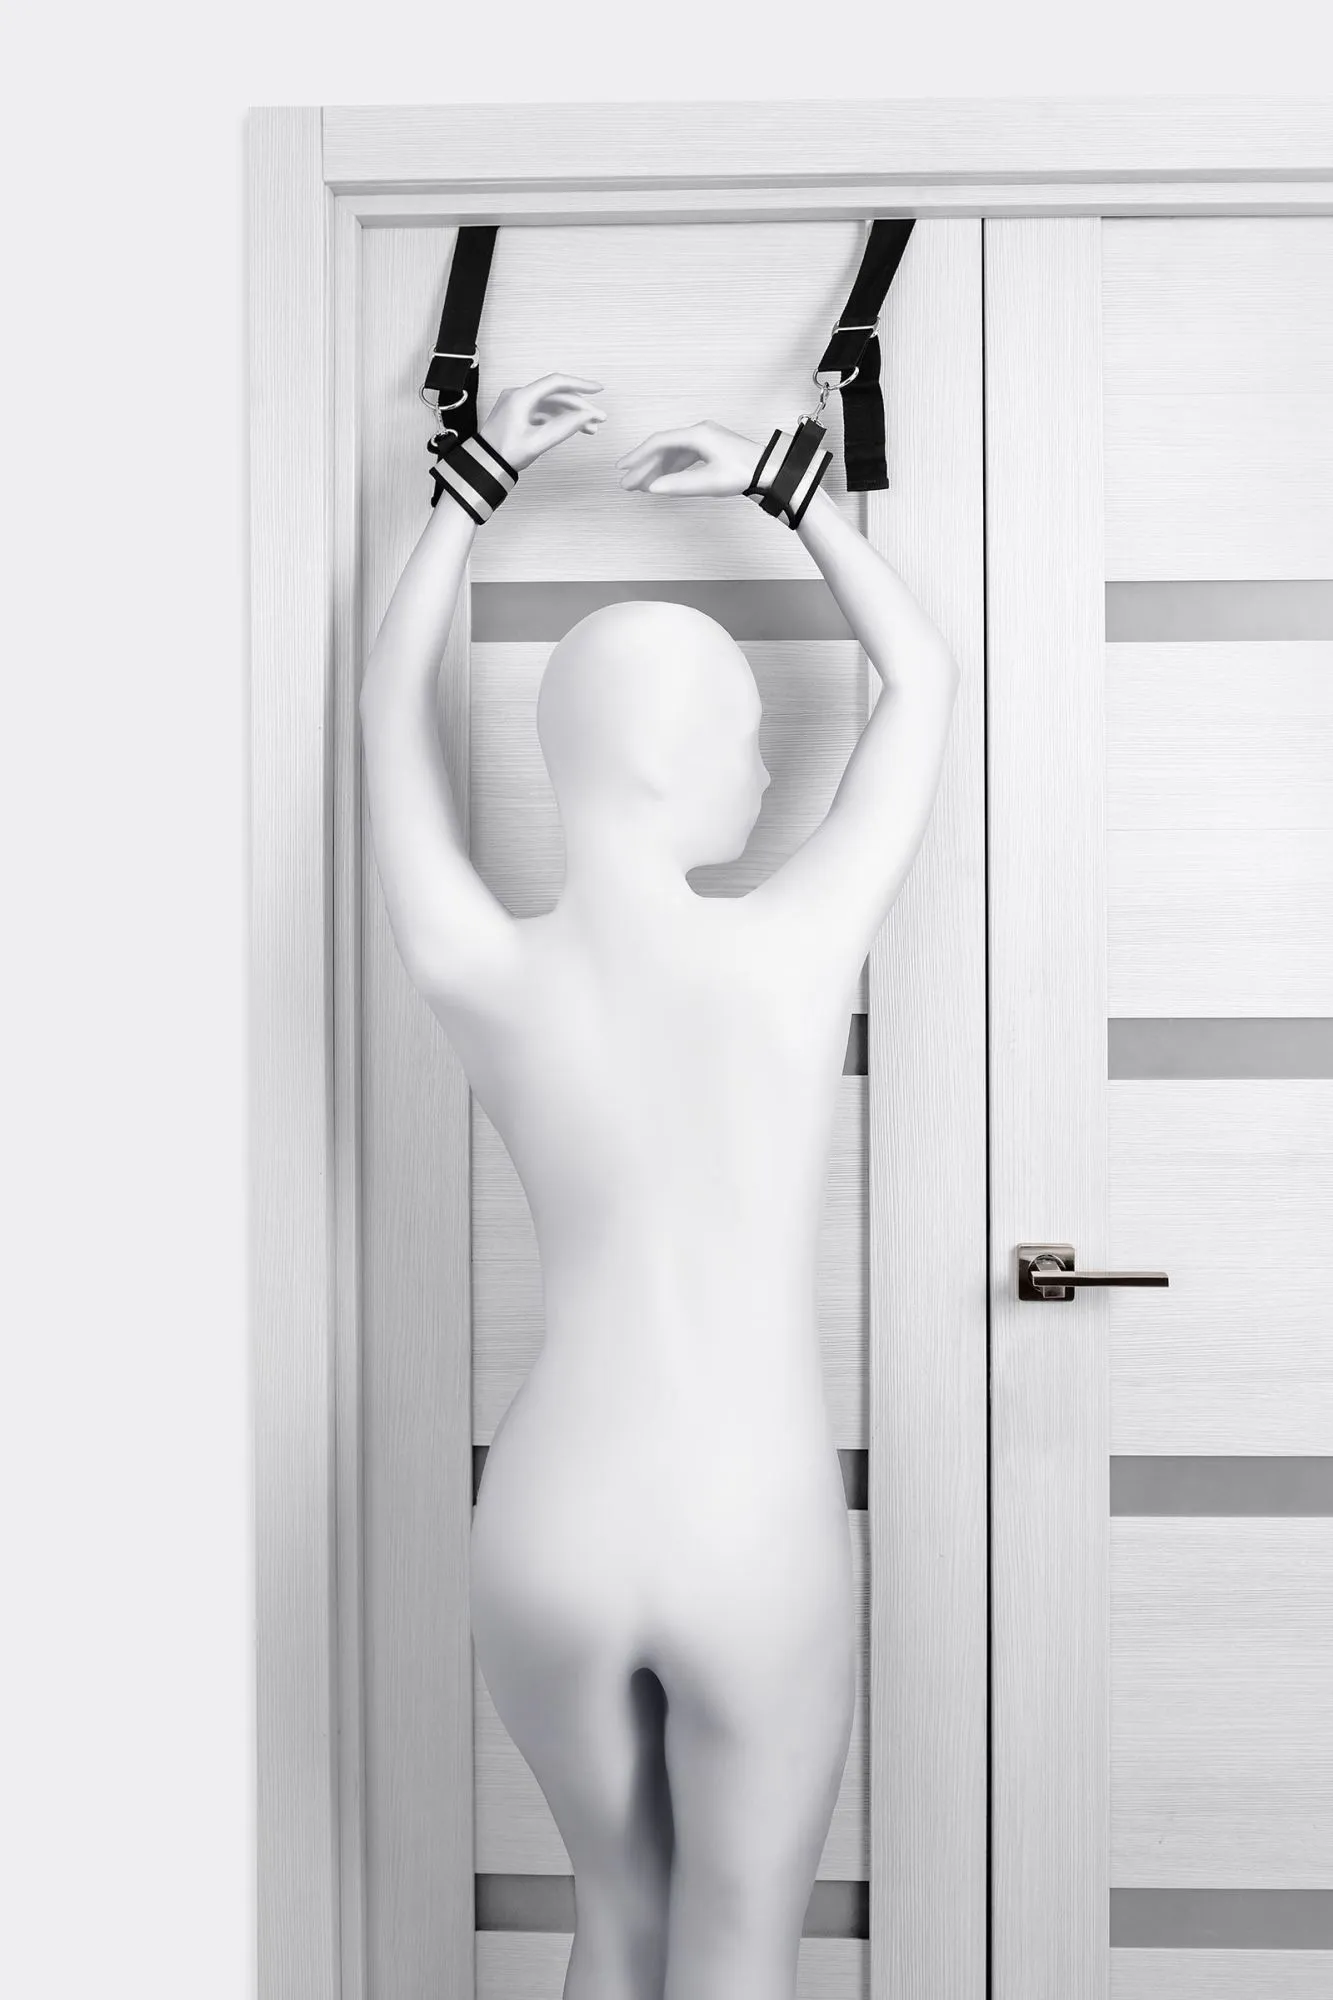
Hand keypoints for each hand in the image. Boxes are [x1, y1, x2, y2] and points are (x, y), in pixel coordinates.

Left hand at [478, 372, 606, 472]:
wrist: (484, 465)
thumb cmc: (504, 454)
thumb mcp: (538, 442)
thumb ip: (564, 427)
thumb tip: (587, 417)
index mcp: (522, 397)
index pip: (557, 383)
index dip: (580, 384)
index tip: (597, 390)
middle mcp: (518, 396)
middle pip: (556, 395)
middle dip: (579, 407)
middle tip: (596, 419)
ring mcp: (517, 404)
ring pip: (551, 404)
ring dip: (570, 414)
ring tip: (588, 428)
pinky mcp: (517, 414)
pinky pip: (542, 411)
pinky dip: (558, 418)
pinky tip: (569, 427)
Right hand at [616, 421, 757, 497]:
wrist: (769, 470)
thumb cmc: (744, 473)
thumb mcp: (709, 482)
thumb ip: (679, 485)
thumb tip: (652, 487)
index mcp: (696, 435)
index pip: (658, 443)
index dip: (638, 456)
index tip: (622, 468)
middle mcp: (698, 433)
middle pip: (663, 448)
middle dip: (644, 467)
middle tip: (627, 483)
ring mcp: (705, 439)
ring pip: (672, 453)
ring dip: (656, 469)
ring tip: (641, 485)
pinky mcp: (711, 448)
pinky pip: (684, 456)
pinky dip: (671, 468)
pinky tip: (662, 480)